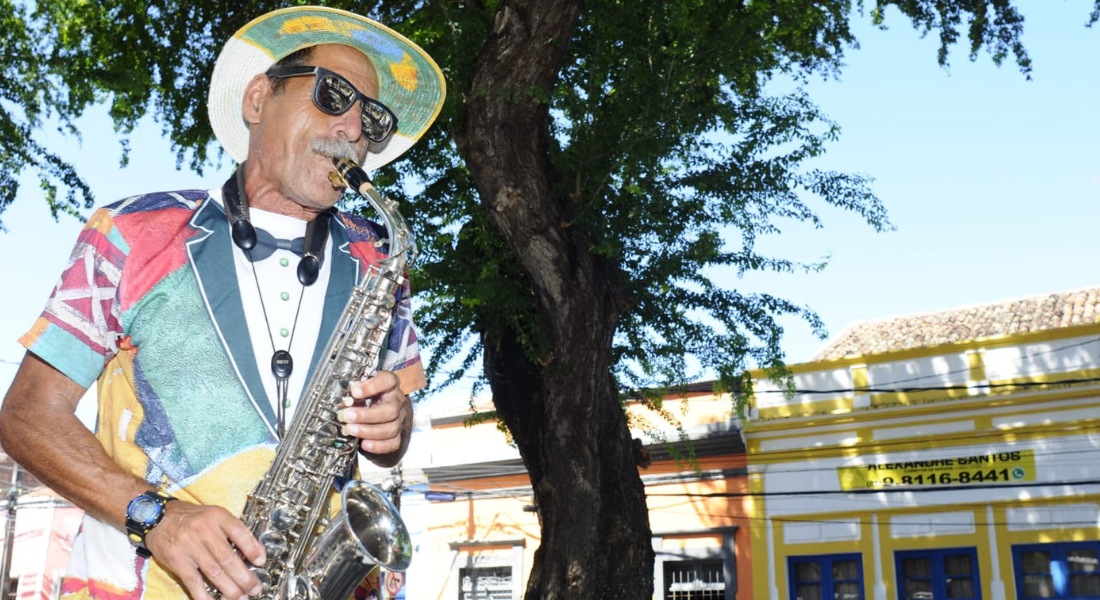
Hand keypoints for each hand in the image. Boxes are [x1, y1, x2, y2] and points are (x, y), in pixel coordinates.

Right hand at [145, 501, 265, 599]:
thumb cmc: (192, 518)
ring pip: (213, 571)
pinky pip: (192, 581)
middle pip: (227, 558)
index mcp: (217, 517)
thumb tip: (257, 552)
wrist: (157, 517)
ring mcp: (189, 546)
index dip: (253, 548)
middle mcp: (204, 530)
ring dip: (229, 588)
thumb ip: (236, 531)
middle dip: (244, 577)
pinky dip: (204, 595)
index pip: (239, 532)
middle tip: (254, 588)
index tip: (261, 562)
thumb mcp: (216, 516)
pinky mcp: (177, 560)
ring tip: (240, 597)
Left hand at [341, 370, 411, 458]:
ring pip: (391, 428)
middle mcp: (397, 402)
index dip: (372, 386)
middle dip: (366, 415)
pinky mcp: (398, 436)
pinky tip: (364, 444)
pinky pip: (392, 443)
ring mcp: (399, 420)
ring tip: (350, 430)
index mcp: (390, 385)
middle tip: (347, 416)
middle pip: (390, 410)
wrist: (381, 414)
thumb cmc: (368, 399)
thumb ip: (353, 395)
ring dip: (368, 431)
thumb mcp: (361, 392)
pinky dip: (378, 445)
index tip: (354, 392)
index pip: (388, 381)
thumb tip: (342, 403)